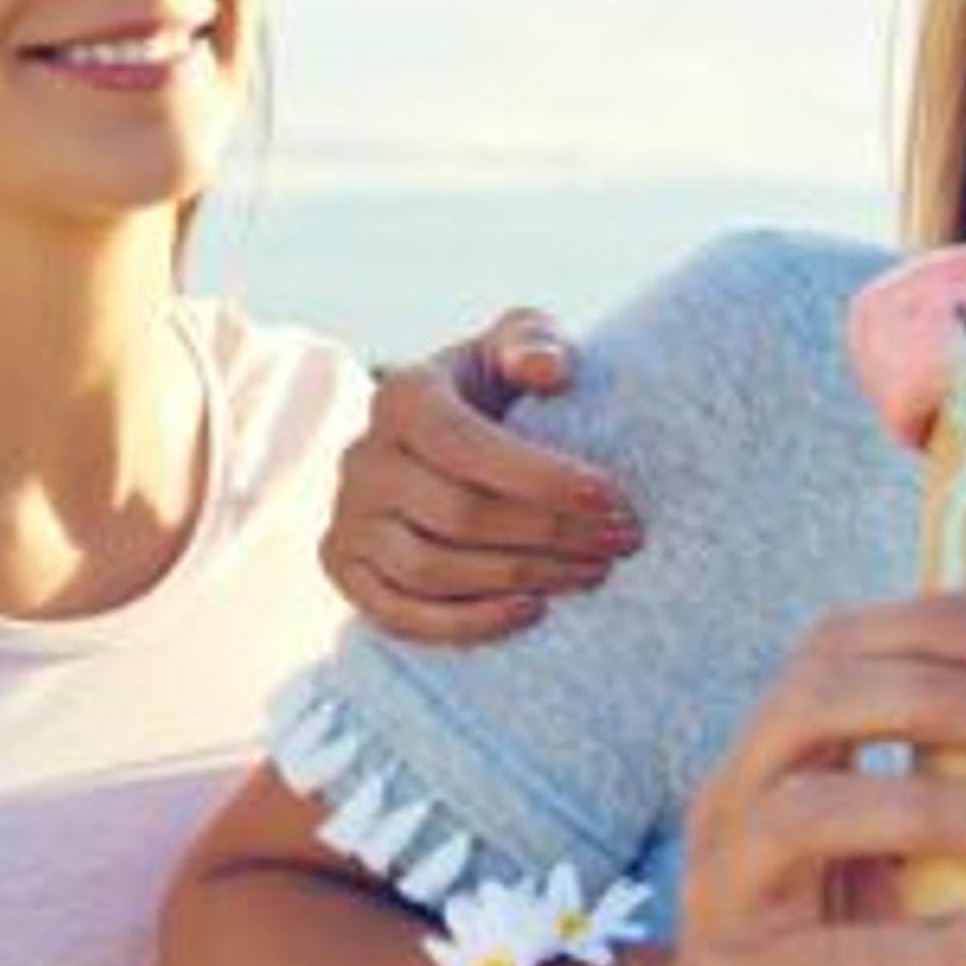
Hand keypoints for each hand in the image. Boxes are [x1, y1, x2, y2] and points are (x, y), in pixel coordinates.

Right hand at [326, 307, 642, 643]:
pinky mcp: (346, 569)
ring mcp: (347, 519)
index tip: (611, 496)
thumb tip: (550, 370)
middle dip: (549, 533)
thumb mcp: (517, 348)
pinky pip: (400, 614)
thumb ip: (534, 341)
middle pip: (457, 514)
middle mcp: (362, 459)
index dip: (540, 476)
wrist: (441, 448)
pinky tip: (533, 611)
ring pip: (431, 570)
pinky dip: (468, 623)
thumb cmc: (496, 392)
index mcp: (402, 397)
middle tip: (620, 540)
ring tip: (592, 572)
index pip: (465, 443)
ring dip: (521, 579)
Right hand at [643, 594, 965, 965]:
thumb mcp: (867, 844)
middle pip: (812, 706)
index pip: (834, 649)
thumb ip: (927, 777)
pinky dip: (950, 948)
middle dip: (940, 696)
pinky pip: (845, 961)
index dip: (935, 621)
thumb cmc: (816, 938)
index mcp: (769, 756)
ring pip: (808, 818)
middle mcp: (733, 807)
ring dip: (940, 809)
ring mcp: (727, 900)